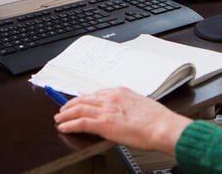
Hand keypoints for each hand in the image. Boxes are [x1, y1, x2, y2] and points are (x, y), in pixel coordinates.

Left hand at [54, 87, 190, 152]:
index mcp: (120, 93)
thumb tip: (123, 113)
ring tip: (59, 118)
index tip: (79, 101)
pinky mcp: (103, 124)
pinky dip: (69, 124)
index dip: (84, 98)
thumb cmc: (157, 120)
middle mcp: (111, 98)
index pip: (96, 94)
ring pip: (79, 109)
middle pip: (84, 99)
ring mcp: (106, 110)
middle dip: (71, 104)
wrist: (161, 126)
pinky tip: (63, 127)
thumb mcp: (140, 105)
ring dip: (66, 113)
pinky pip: (81, 122)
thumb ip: (128, 106)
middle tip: (63, 109)